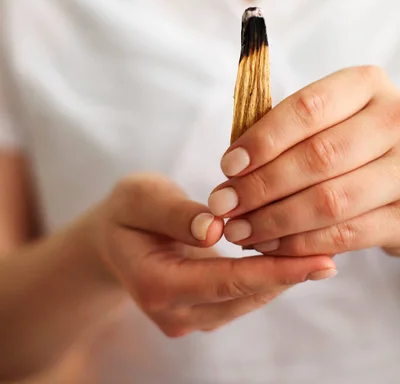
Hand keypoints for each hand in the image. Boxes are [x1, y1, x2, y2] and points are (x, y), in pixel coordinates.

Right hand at [93, 173, 335, 337]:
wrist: (113, 239)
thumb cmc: (126, 212)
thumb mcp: (139, 197)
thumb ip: (174, 213)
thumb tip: (213, 228)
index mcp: (155, 284)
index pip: (225, 282)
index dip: (273, 271)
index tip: (317, 262)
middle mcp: (175, 312)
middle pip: (243, 297)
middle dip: (288, 276)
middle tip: (329, 257)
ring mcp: (189, 317)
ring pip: (248, 301)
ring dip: (282, 278)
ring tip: (319, 254)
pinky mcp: (202, 311)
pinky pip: (242, 297)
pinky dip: (267, 277)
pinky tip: (291, 257)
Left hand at [208, 67, 399, 257]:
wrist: (397, 165)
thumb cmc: (344, 135)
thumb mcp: (323, 116)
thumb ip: (283, 131)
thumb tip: (233, 168)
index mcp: (365, 86)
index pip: (308, 108)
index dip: (264, 139)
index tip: (228, 166)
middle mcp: (394, 121)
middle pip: (319, 157)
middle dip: (262, 185)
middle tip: (224, 204)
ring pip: (331, 200)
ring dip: (275, 220)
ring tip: (239, 229)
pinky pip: (348, 234)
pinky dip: (301, 243)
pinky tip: (270, 244)